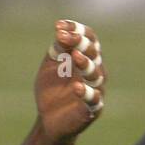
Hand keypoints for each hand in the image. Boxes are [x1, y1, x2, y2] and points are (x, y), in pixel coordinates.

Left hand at [36, 20, 105, 140]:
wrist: (47, 118)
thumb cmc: (52, 87)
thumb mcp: (51, 65)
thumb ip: (58, 49)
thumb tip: (61, 31)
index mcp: (85, 57)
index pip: (89, 38)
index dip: (77, 29)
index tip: (58, 26)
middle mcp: (94, 71)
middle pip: (94, 53)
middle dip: (80, 43)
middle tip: (65, 37)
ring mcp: (95, 90)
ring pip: (96, 74)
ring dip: (86, 64)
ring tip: (75, 56)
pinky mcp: (92, 109)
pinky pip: (93, 100)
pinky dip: (87, 92)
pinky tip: (77, 87)